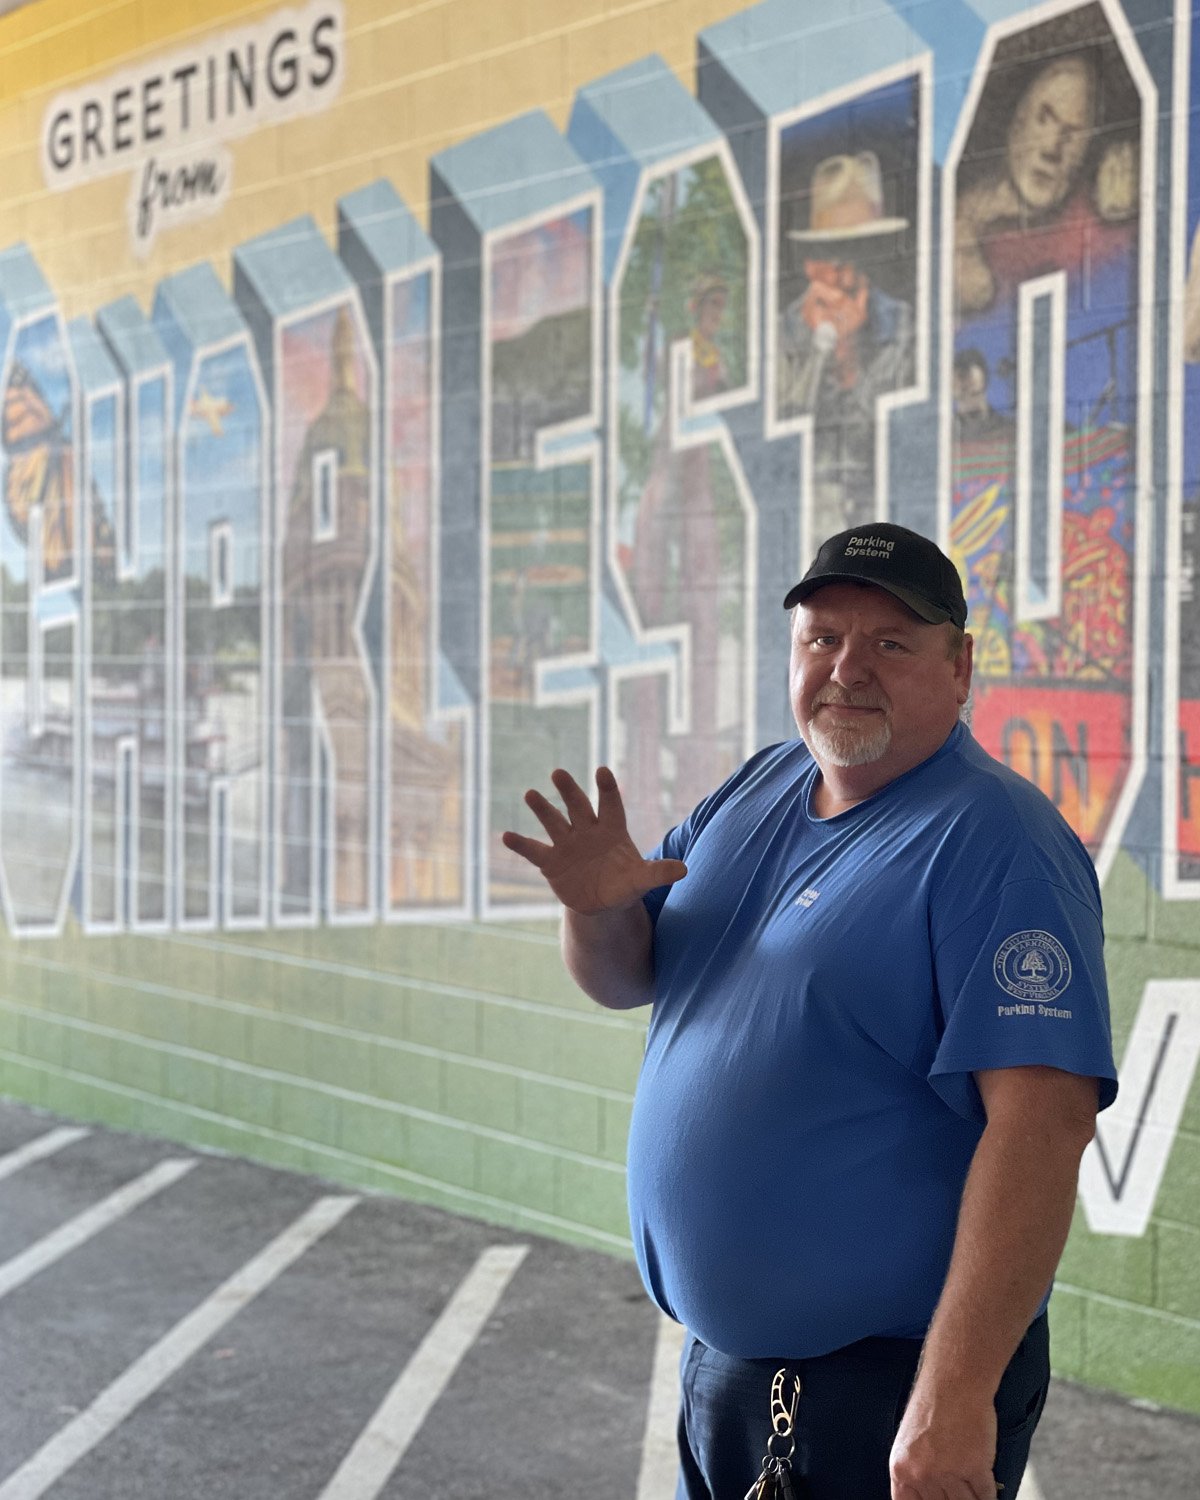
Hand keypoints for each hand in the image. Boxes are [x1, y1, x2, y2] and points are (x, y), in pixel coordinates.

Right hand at [501, 766, 685, 915]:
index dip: (607, 790)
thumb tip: (684, 870)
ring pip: (554, 821)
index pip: (610, 805)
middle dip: (569, 791)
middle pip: (578, 806)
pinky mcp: (551, 862)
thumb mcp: (642, 880)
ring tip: (530, 794)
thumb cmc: (625, 884)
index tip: (602, 771)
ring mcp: (567, 844)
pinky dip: (521, 844)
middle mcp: (587, 831)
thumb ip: (659, 873)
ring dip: (542, 809)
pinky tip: (506, 835)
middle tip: (558, 773)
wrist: (602, 903)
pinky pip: (534, 850)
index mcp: (612, 830)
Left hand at [890, 1385, 997, 1499]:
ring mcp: (949, 1472)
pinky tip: (986, 1487)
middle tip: (958, 1490)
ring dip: (971, 1498)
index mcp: (901, 1469)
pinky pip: (986, 1497)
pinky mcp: (976, 1467)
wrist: (954, 1380)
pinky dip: (989, 1495)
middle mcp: (922, 1474)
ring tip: (972, 1488)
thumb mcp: (909, 1442)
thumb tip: (928, 1496)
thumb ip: (915, 1474)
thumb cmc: (933, 1404)